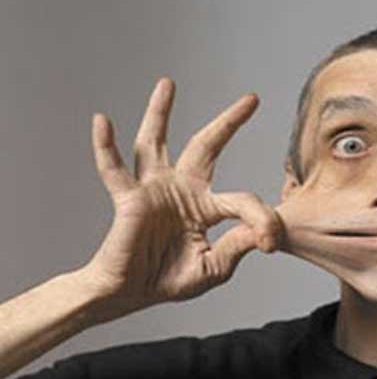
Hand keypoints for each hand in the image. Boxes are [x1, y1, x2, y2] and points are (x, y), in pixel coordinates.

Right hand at [79, 78, 282, 320]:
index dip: (261, 220)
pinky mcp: (130, 199)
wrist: (129, 295)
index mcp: (207, 207)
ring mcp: (154, 190)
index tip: (272, 243)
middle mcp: (182, 190)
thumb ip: (238, 245)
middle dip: (228, 122)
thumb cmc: (168, 280)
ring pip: (156, 143)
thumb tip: (266, 229)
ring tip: (168, 83)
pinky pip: (114, 169)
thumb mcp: (215, 267)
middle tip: (251, 98)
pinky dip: (105, 146)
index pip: (243, 201)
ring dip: (160, 112)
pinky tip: (102, 121)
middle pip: (207, 146)